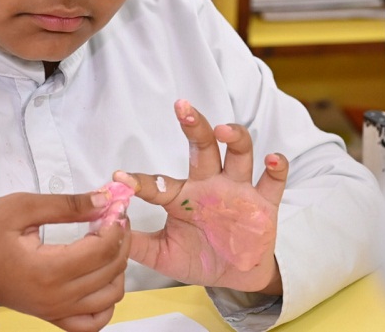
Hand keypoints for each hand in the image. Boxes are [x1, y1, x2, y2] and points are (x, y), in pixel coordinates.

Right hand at [0, 191, 130, 331]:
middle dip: (120, 240)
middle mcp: (55, 297)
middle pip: (110, 271)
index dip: (115, 225)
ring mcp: (54, 310)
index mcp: (47, 270)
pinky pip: (93, 322)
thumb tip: (103, 199)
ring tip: (106, 243)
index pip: (101, 250)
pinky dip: (105, 304)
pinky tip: (101, 279)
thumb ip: (66, 205)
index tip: (114, 206)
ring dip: (117, 269)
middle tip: (113, 217)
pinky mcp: (51, 316)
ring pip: (110, 298)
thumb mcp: (22, 206)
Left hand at [115, 99, 288, 293]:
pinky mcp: (264, 204)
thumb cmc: (198, 258)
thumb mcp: (162, 255)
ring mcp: (238, 191)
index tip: (120, 178)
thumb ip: (135, 243)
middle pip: (202, 147)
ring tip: (223, 130)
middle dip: (194, 125)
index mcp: (182, 195)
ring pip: (238, 154)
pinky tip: (272, 159)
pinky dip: (277, 167)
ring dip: (234, 137)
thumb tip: (107, 228)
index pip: (158, 183)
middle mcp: (210, 185)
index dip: (139, 181)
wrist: (237, 277)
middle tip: (182, 107)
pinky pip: (273, 181)